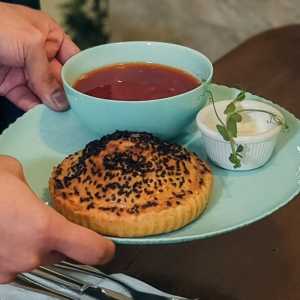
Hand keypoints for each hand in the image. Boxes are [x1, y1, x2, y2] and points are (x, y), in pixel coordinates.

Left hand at [0, 3, 79, 110]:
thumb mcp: (30, 43)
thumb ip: (47, 75)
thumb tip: (60, 101)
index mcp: (48, 35)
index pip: (72, 58)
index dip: (82, 74)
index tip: (90, 91)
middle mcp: (38, 53)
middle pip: (60, 79)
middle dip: (68, 94)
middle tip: (79, 109)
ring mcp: (24, 70)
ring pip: (45, 92)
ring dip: (54, 105)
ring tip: (66, 117)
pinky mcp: (10, 85)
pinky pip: (27, 100)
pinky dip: (36, 109)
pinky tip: (47, 116)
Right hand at [0, 156, 114, 283]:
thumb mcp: (12, 174)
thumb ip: (30, 189)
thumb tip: (29, 193)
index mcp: (43, 229)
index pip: (91, 250)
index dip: (104, 249)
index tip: (108, 245)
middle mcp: (30, 256)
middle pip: (63, 255)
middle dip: (62, 243)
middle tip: (51, 224)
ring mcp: (7, 270)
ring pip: (37, 260)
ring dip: (36, 247)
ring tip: (18, 225)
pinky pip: (14, 263)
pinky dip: (15, 251)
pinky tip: (2, 233)